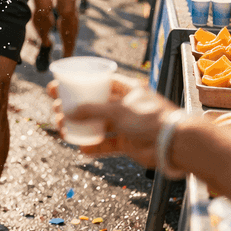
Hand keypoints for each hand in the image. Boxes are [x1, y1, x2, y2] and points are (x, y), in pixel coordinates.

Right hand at [48, 75, 177, 167]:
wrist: (173, 144)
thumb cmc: (150, 119)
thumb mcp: (118, 110)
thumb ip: (92, 110)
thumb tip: (68, 113)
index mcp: (127, 89)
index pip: (99, 82)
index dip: (79, 83)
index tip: (61, 86)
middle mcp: (126, 106)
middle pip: (95, 104)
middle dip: (74, 106)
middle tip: (56, 108)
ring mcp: (127, 125)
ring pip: (98, 124)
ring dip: (80, 127)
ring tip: (62, 128)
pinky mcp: (128, 143)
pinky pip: (107, 143)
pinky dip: (94, 146)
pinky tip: (80, 148)